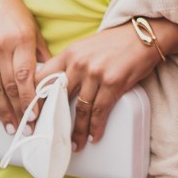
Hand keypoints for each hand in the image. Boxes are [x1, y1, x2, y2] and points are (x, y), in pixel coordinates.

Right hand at [0, 0, 46, 128]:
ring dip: (2, 112)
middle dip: (18, 111)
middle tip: (26, 129)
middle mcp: (0, 46)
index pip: (25, 77)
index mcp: (20, 40)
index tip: (36, 116)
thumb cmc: (16, 10)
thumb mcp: (33, 29)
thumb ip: (42, 54)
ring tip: (10, 127)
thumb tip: (53, 79)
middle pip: (9, 87)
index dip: (29, 100)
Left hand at [37, 26, 161, 150]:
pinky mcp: (113, 83)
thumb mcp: (87, 47)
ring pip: (80, 109)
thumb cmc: (117, 42)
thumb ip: (72, 64)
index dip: (35, 98)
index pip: (43, 78)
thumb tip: (59, 87)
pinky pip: (99, 111)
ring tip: (75, 143)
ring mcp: (96, 73)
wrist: (144, 34)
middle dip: (54, 121)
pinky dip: (96, 127)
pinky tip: (94, 135)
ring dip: (78, 131)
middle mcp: (79, 63)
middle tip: (50, 137)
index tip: (32, 115)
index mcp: (69, 53)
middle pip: (59, 98)